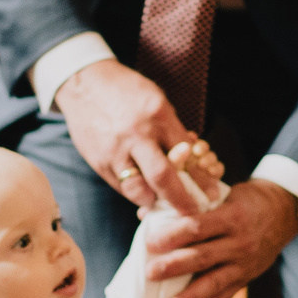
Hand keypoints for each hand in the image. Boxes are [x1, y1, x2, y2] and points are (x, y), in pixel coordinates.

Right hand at [57, 58, 207, 214]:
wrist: (84, 84)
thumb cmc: (126, 91)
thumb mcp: (157, 102)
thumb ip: (173, 131)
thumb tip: (192, 159)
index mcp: (156, 115)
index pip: (185, 154)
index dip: (201, 178)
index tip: (213, 193)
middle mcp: (135, 134)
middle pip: (162, 177)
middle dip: (180, 200)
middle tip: (193, 212)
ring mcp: (113, 150)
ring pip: (137, 190)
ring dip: (154, 201)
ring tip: (163, 203)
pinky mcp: (98, 161)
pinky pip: (120, 187)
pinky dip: (134, 193)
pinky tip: (142, 192)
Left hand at [141, 178, 297, 297]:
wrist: (284, 211)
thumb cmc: (244, 199)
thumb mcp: (221, 193)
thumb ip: (187, 204)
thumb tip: (144, 214)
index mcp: (232, 217)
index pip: (197, 227)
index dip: (172, 235)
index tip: (149, 242)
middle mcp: (240, 242)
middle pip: (203, 257)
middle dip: (174, 267)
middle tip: (149, 273)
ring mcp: (245, 264)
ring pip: (214, 283)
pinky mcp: (246, 279)